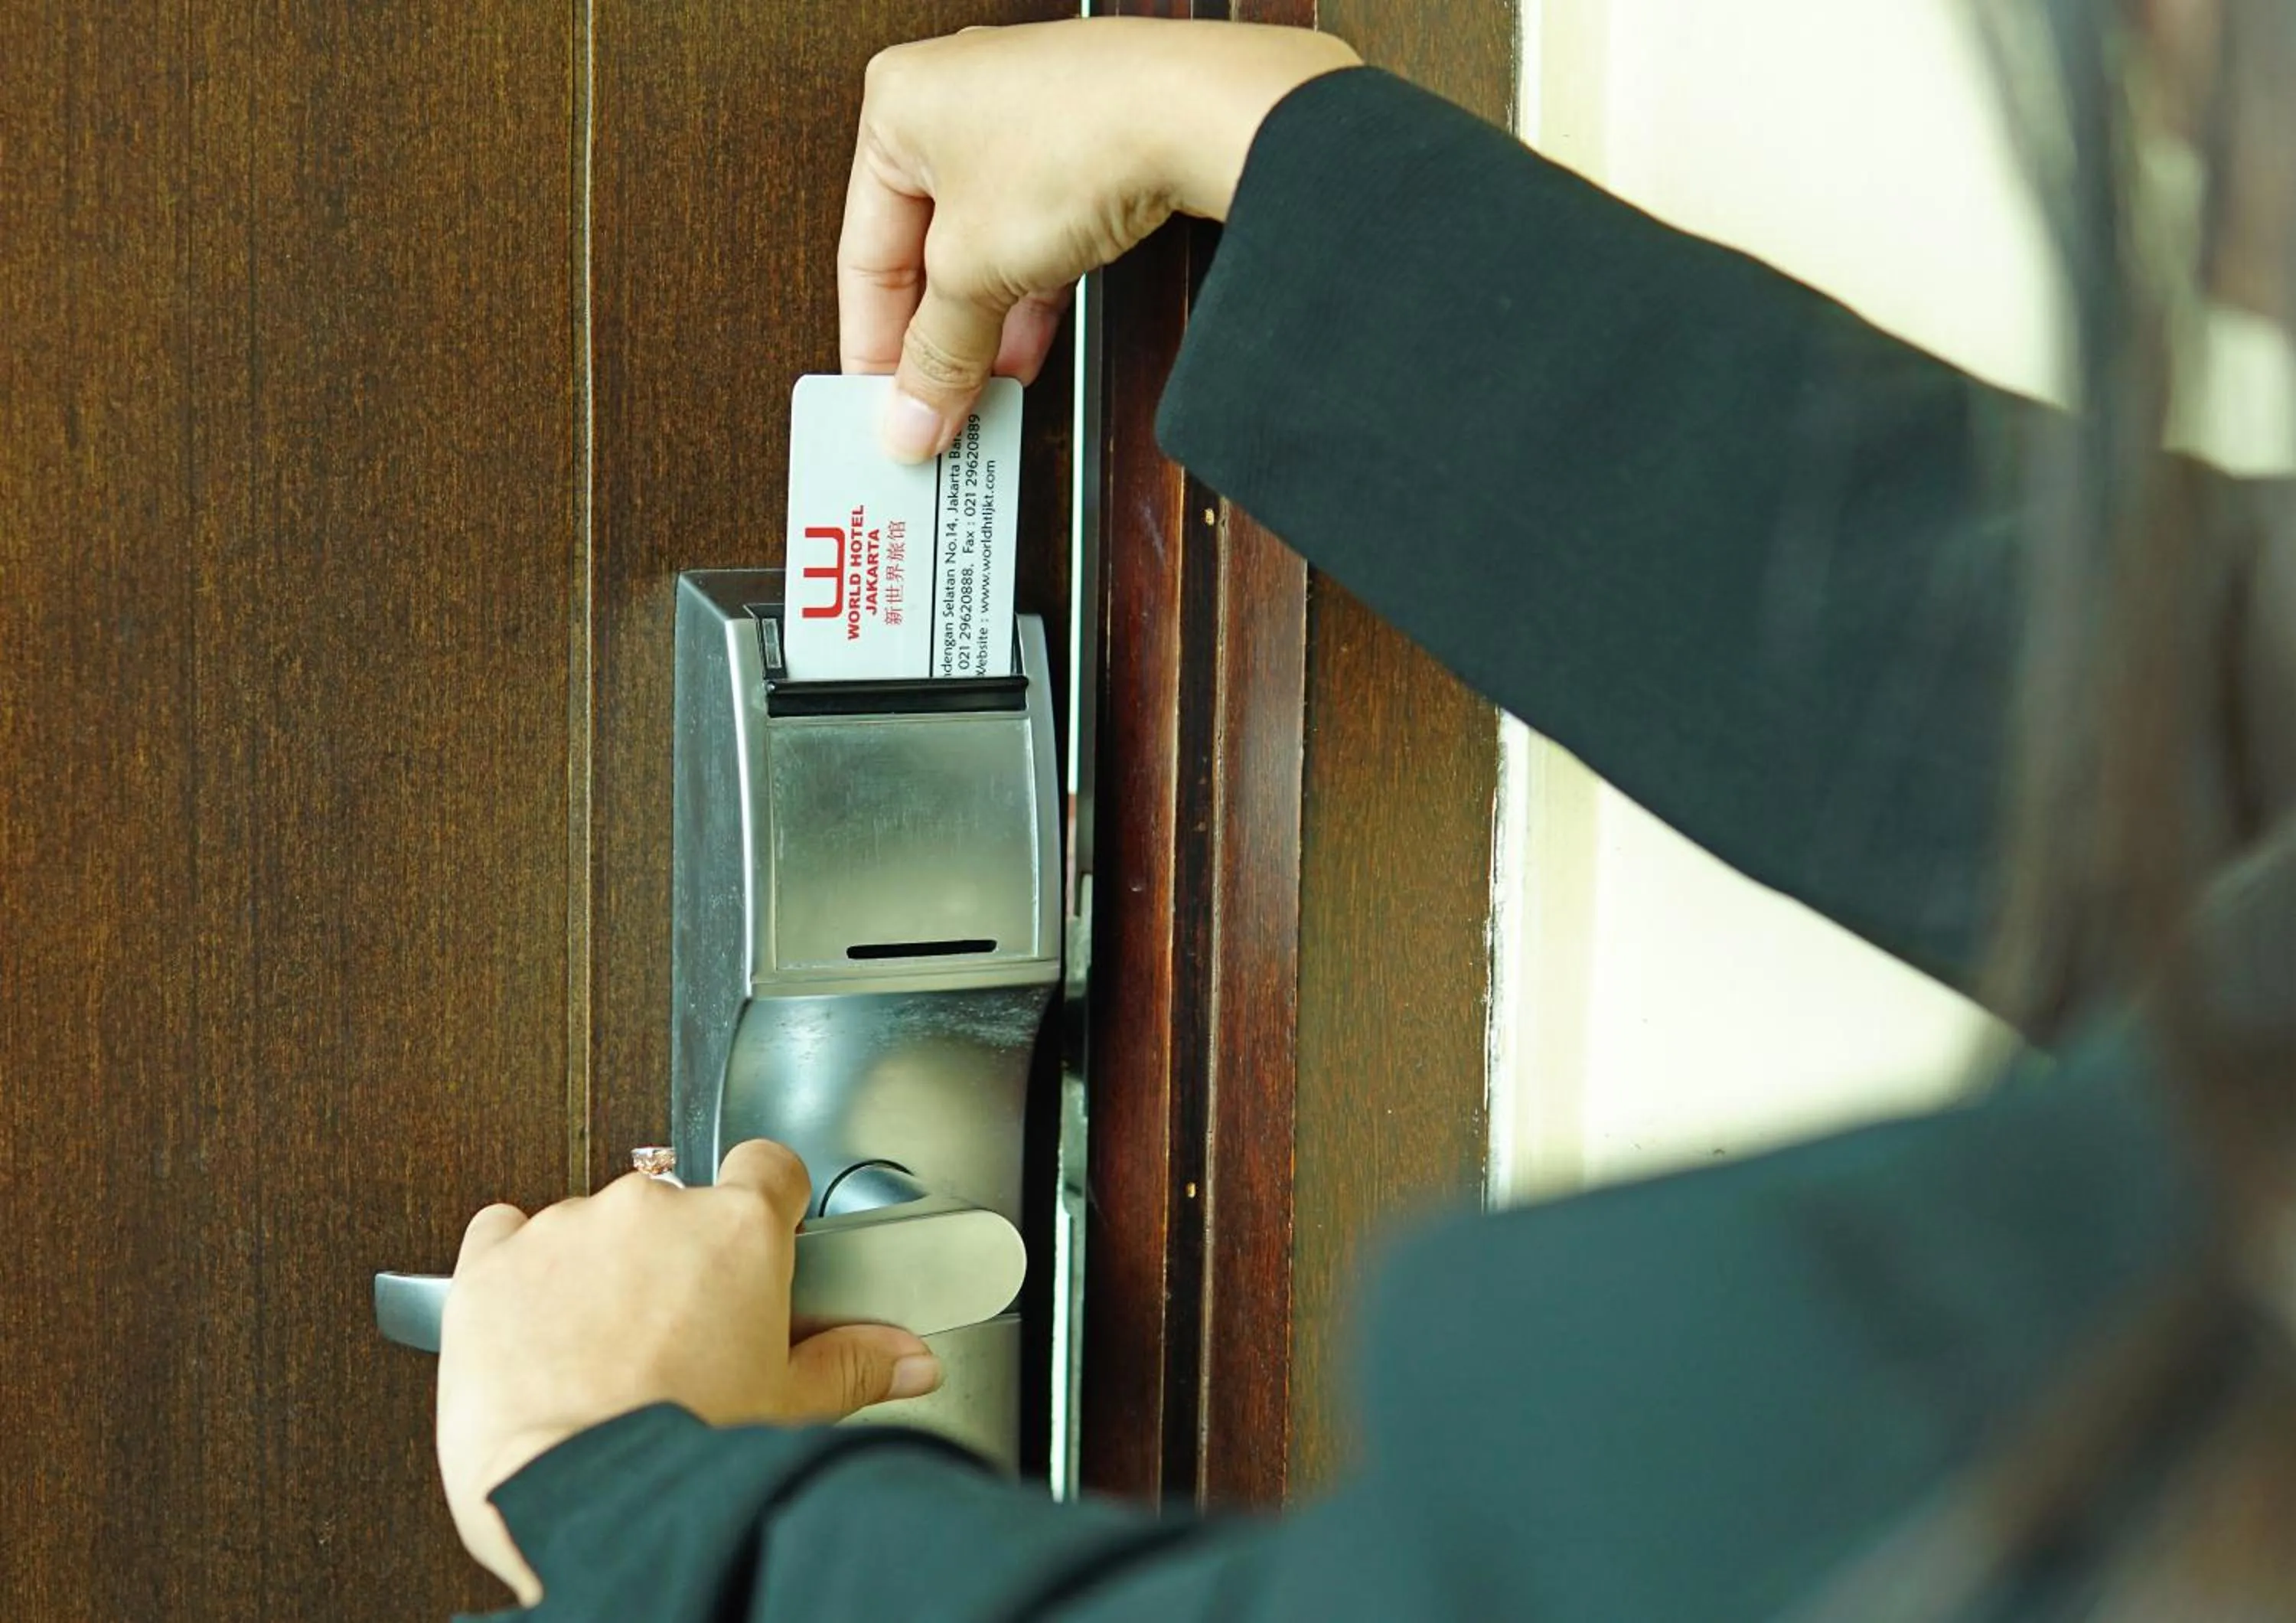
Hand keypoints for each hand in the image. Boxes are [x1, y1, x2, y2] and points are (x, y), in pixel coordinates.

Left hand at [434, 1139, 942, 1605]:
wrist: (577, 1493)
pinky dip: (522, 1269)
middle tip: (680, 1336)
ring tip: (604, 1353)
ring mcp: (569, 1226)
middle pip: (677, 1208)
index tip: (757, 1241)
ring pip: (595, 1225)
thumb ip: (854, 1364)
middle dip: (678, 1261)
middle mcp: (654, 1209)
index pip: (769, 1166)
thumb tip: (911, 1358)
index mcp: (738, 1231)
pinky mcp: (495, 1258)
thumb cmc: (682, 1453)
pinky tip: (536, 1323)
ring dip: (601, 1269)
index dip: (766, 1202)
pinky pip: (506, 1232)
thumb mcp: (788, 1408)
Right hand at [841, 17, 1358, 459]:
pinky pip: (1037, 231)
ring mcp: (1026, 116)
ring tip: (983, 393)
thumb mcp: (975, 272)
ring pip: (985, 246)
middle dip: (936, 339)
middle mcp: (956, 99)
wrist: (1197, 112)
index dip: (872, 344)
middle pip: (926, 251)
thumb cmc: (1075, 141)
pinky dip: (1029, 292)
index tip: (886, 408)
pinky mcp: (1087, 141)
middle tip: (933, 409)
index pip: (863, 252)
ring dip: (984, 327)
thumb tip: (912, 413)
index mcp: (897, 105)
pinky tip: (1028, 350)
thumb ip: (937, 353)